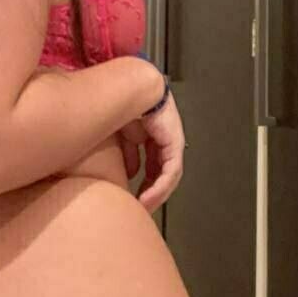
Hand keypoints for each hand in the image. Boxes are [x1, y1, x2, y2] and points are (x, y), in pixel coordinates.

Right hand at [118, 95, 185, 213]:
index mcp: (153, 135)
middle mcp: (165, 139)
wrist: (133, 89)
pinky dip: (159, 188)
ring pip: (169, 176)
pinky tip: (147, 199)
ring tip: (144, 207)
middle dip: (150, 191)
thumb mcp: (122, 135)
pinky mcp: (175, 144)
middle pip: (162, 173)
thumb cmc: (124, 104)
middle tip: (140, 206)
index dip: (144, 182)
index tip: (134, 195)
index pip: (153, 165)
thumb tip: (129, 172)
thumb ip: (127, 154)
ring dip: (156, 194)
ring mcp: (173, 142)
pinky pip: (170, 172)